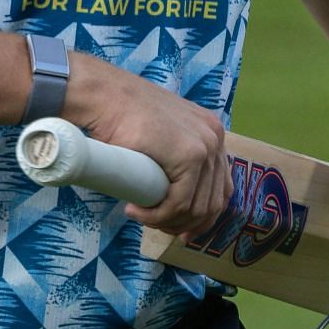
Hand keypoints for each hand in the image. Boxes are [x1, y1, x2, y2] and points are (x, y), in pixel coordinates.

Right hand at [62, 53, 230, 234]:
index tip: (184, 232)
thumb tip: (173, 192)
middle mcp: (215, 137)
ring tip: (142, 217)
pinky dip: (157, 216)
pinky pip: (179, 202)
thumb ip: (173, 154)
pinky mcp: (189, 155)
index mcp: (212, 132)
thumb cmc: (124, 115)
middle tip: (160, 229)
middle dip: (188, 224)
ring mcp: (205, 145)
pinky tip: (136, 211)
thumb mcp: (161, 134)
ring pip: (196, 207)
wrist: (107, 96)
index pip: (221, 187)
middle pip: (214, 201)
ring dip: (167, 221)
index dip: (205, 217)